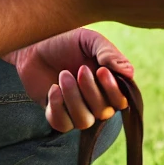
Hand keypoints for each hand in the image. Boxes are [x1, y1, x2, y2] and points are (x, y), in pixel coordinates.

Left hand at [7, 28, 135, 131]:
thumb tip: (129, 73)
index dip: (113, 91)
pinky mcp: (57, 115)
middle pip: (103, 112)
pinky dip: (58, 107)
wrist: (34, 45)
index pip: (121, 101)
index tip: (101, 71)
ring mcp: (76, 110)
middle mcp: (96, 101)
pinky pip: (63, 124)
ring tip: (63, 75)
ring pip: (84, 121)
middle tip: (79, 69)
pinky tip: (53, 88)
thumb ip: (109, 53)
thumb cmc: (65, 42)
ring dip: (74, 98)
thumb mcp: (89, 40)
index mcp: (108, 84)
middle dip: (91, 91)